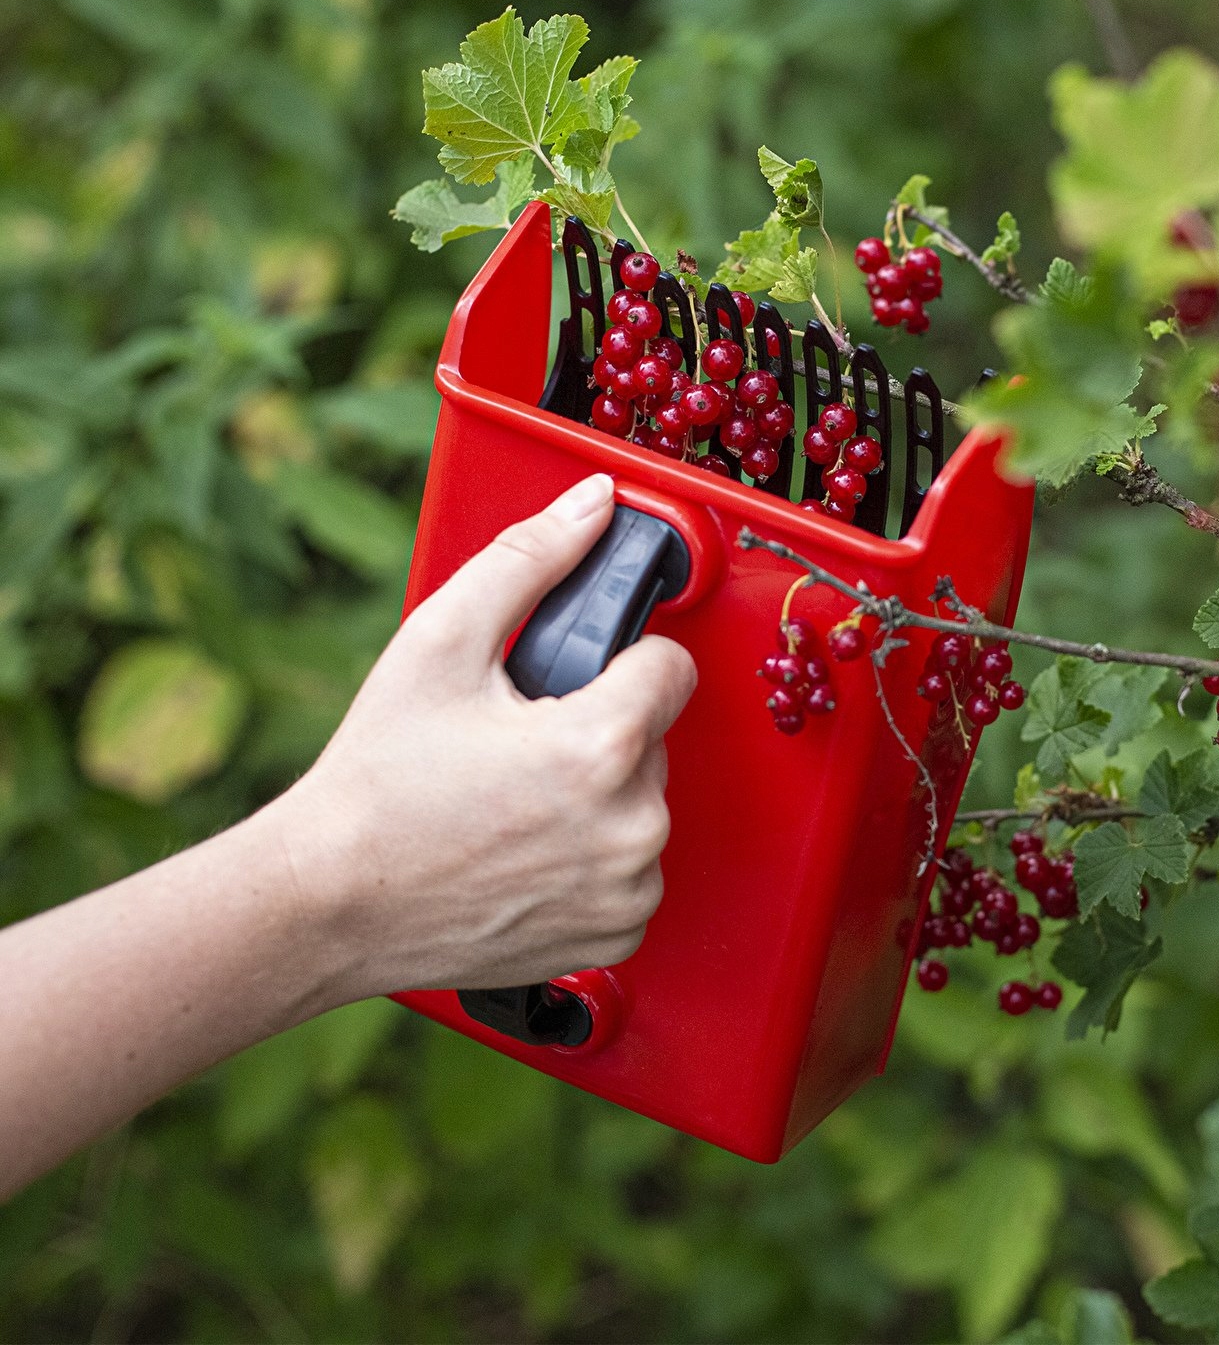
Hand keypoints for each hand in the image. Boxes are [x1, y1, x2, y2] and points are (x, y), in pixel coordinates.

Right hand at [261, 473, 696, 1002]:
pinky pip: (634, 866)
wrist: (329, 903)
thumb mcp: (441, 639)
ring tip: (514, 800)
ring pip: (644, 800)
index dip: (618, 661)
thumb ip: (530, 557)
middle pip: (654, 736)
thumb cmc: (377, 779)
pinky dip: (593, 854)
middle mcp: (631, 826)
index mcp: (601, 747)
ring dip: (598, 793)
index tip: (569, 681)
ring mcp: (627, 887)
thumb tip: (595, 503)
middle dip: (598, 727)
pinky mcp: (617, 932)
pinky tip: (528, 849)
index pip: (673, 666)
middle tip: (517, 746)